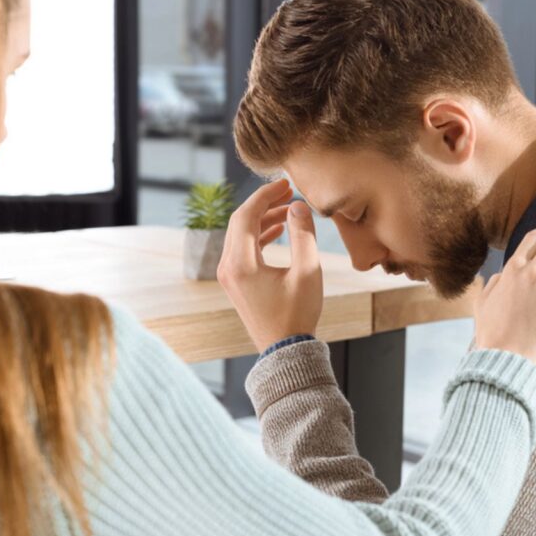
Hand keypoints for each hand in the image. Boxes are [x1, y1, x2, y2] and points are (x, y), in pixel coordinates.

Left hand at [217, 179, 322, 352]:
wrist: (285, 350)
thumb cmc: (297, 314)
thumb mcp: (307, 272)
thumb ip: (303, 235)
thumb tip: (298, 206)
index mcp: (240, 263)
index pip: (245, 215)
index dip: (265, 195)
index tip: (286, 184)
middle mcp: (228, 267)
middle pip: (239, 221)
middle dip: (264, 204)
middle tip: (287, 191)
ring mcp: (229, 276)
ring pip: (241, 234)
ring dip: (263, 219)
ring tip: (289, 209)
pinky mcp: (236, 282)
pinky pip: (243, 248)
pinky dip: (259, 235)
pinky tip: (279, 229)